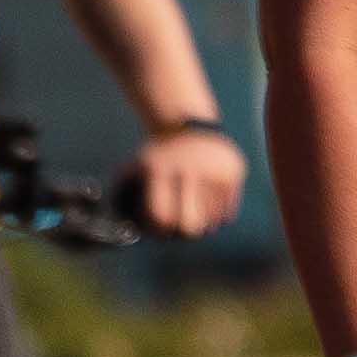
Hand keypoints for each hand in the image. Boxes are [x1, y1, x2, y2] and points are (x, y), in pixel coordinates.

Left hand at [129, 124, 250, 237]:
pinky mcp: (235, 173)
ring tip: (195, 212)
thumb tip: (122, 226)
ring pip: (211, 222)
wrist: (189, 123)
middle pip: (191, 226)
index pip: (162, 217)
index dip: (161, 230)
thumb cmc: (159, 155)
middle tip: (182, 229)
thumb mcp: (137, 166)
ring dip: (203, 224)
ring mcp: (215, 170)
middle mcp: (189, 169)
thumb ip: (124, 192)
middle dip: (185, 233)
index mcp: (160, 169)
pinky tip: (208, 205)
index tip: (162, 229)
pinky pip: (227, 212)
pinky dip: (218, 215)